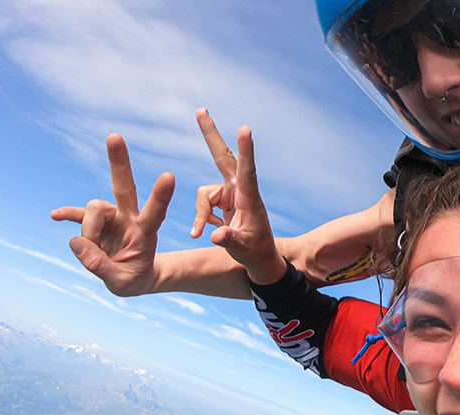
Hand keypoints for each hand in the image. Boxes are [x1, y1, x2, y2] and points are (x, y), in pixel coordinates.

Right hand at [50, 134, 174, 295]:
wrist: (132, 276)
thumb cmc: (134, 278)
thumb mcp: (123, 283)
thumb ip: (101, 267)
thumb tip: (77, 243)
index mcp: (145, 233)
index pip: (154, 212)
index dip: (159, 196)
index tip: (168, 176)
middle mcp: (128, 218)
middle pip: (124, 186)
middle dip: (119, 163)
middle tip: (114, 136)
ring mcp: (111, 218)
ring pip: (93, 210)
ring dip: (88, 232)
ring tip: (93, 255)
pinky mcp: (94, 223)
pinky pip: (77, 214)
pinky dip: (68, 214)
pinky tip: (55, 216)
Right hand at [192, 109, 285, 284]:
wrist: (259, 259)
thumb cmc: (255, 253)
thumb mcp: (243, 250)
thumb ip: (229, 241)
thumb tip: (216, 236)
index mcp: (250, 198)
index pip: (247, 171)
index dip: (245, 151)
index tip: (246, 129)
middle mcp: (239, 190)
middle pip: (222, 157)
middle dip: (210, 135)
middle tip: (200, 110)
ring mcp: (230, 193)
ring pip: (204, 195)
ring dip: (201, 214)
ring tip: (202, 233)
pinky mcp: (222, 199)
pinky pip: (203, 204)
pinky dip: (202, 218)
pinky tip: (213, 229)